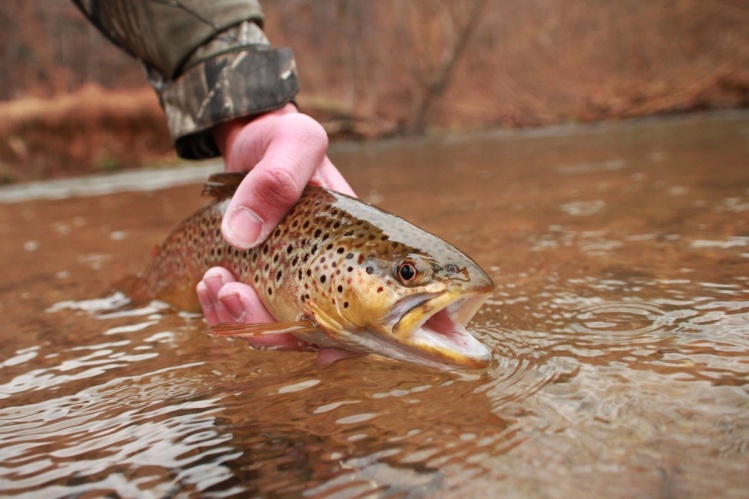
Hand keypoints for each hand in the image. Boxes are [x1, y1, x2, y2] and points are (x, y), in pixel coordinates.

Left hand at [196, 104, 359, 361]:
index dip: (358, 341)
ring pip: (277, 331)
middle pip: (317, 334)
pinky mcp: (257, 282)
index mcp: (356, 250)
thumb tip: (242, 234)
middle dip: (273, 330)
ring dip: (239, 318)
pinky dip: (222, 309)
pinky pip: (245, 316)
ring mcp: (292, 282)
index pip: (374, 309)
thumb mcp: (292, 142)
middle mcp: (328, 275)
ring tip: (211, 281)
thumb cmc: (285, 139)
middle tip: (233, 293)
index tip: (325, 351)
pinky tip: (205, 282)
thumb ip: (278, 177)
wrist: (248, 140)